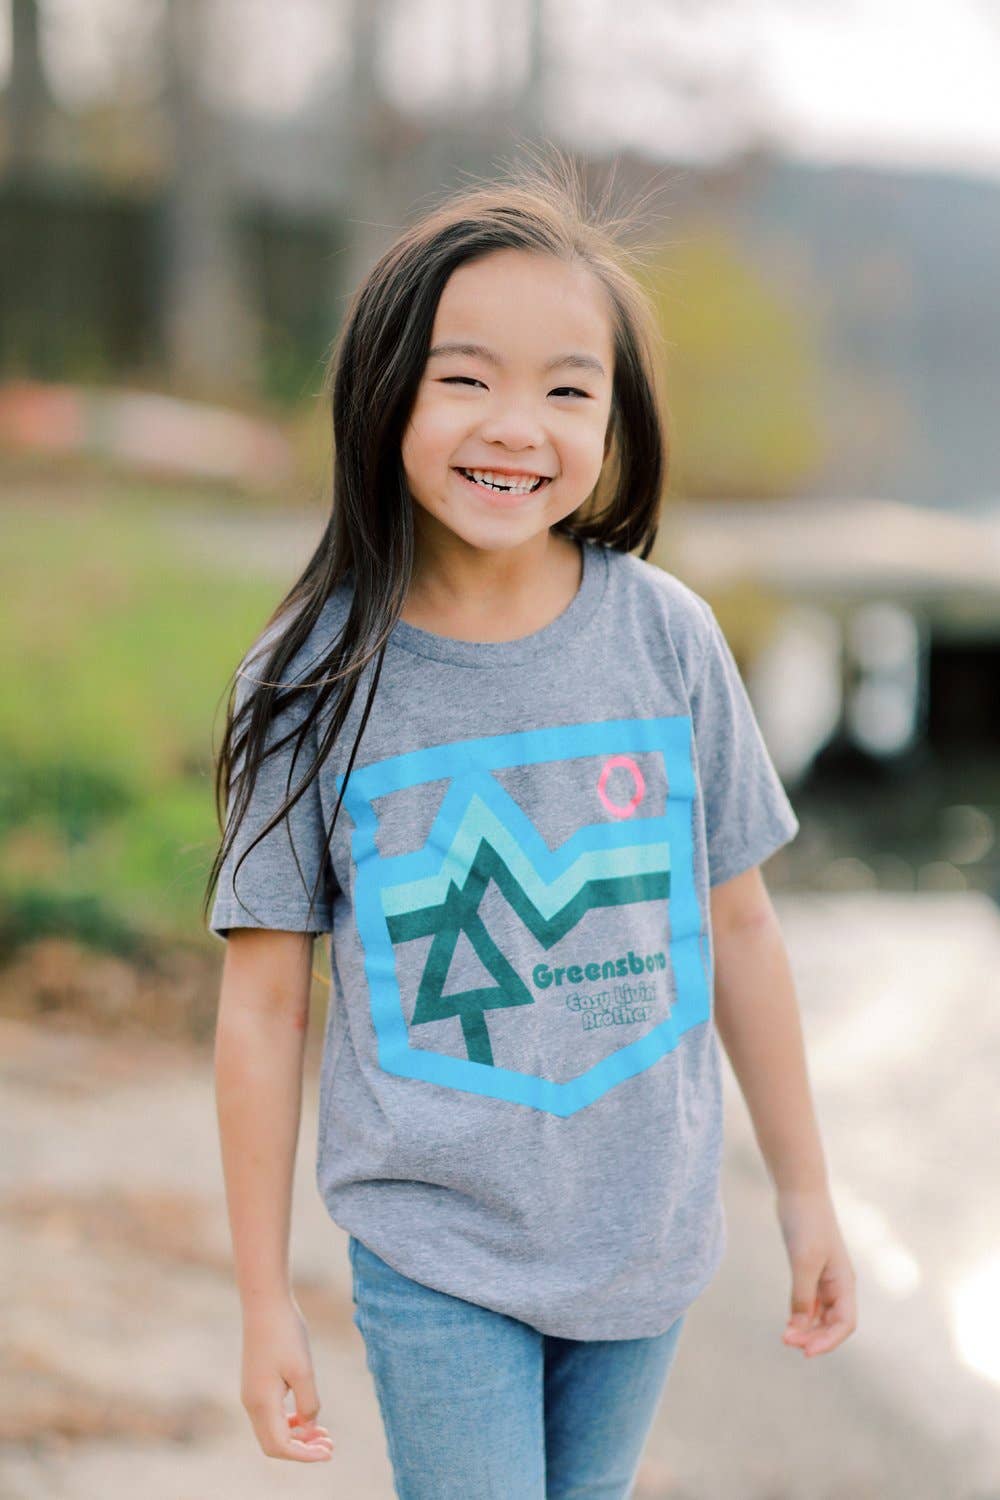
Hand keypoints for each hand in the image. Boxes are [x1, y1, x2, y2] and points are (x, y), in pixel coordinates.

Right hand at [240, 1294, 334, 1460]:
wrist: (265, 1302)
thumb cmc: (285, 1333)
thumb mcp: (303, 1370)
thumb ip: (309, 1402)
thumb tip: (310, 1425)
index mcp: (261, 1403)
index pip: (281, 1446)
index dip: (305, 1455)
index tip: (329, 1452)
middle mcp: (252, 1403)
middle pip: (274, 1444)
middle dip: (301, 1449)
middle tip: (330, 1445)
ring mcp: (252, 1393)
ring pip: (272, 1431)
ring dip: (297, 1436)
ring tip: (324, 1433)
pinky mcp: (256, 1383)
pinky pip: (271, 1415)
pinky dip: (290, 1422)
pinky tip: (308, 1414)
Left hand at [775, 1187, 856, 1358]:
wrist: (798, 1190)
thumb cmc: (805, 1223)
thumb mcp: (803, 1261)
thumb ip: (801, 1296)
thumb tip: (798, 1328)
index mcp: (844, 1282)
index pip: (845, 1323)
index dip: (828, 1341)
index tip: (805, 1352)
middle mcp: (838, 1283)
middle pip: (833, 1323)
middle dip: (814, 1337)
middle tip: (787, 1342)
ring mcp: (824, 1277)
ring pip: (820, 1315)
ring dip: (806, 1329)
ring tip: (785, 1336)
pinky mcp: (809, 1270)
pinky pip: (809, 1302)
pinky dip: (800, 1315)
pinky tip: (788, 1324)